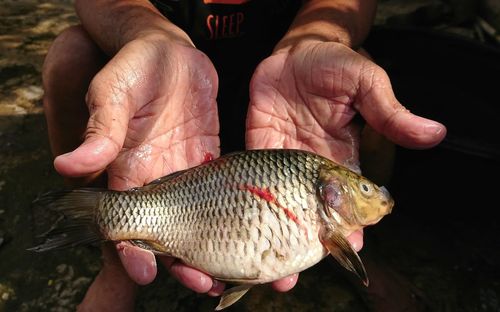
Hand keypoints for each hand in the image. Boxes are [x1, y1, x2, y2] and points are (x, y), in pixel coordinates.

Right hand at [50, 32, 225, 304]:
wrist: (167, 52)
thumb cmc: (133, 68)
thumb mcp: (112, 93)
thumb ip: (100, 130)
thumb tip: (67, 165)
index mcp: (127, 171)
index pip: (127, 222)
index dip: (133, 250)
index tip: (147, 272)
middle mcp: (157, 180)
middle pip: (170, 234)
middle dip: (184, 263)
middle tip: (207, 285)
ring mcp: (186, 173)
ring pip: (201, 222)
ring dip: (216, 249)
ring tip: (238, 273)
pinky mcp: (211, 161)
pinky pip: (225, 194)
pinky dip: (238, 216)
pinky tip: (257, 232)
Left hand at [246, 40, 445, 287]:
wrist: (296, 51)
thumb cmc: (335, 63)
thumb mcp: (365, 83)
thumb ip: (389, 111)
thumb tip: (434, 133)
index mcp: (340, 159)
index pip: (344, 202)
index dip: (345, 228)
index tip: (345, 251)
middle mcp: (309, 168)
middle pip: (305, 214)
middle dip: (300, 243)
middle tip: (291, 273)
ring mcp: (280, 161)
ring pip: (274, 205)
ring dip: (267, 234)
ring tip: (260, 266)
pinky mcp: (257, 148)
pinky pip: (249, 179)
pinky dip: (242, 201)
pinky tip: (232, 224)